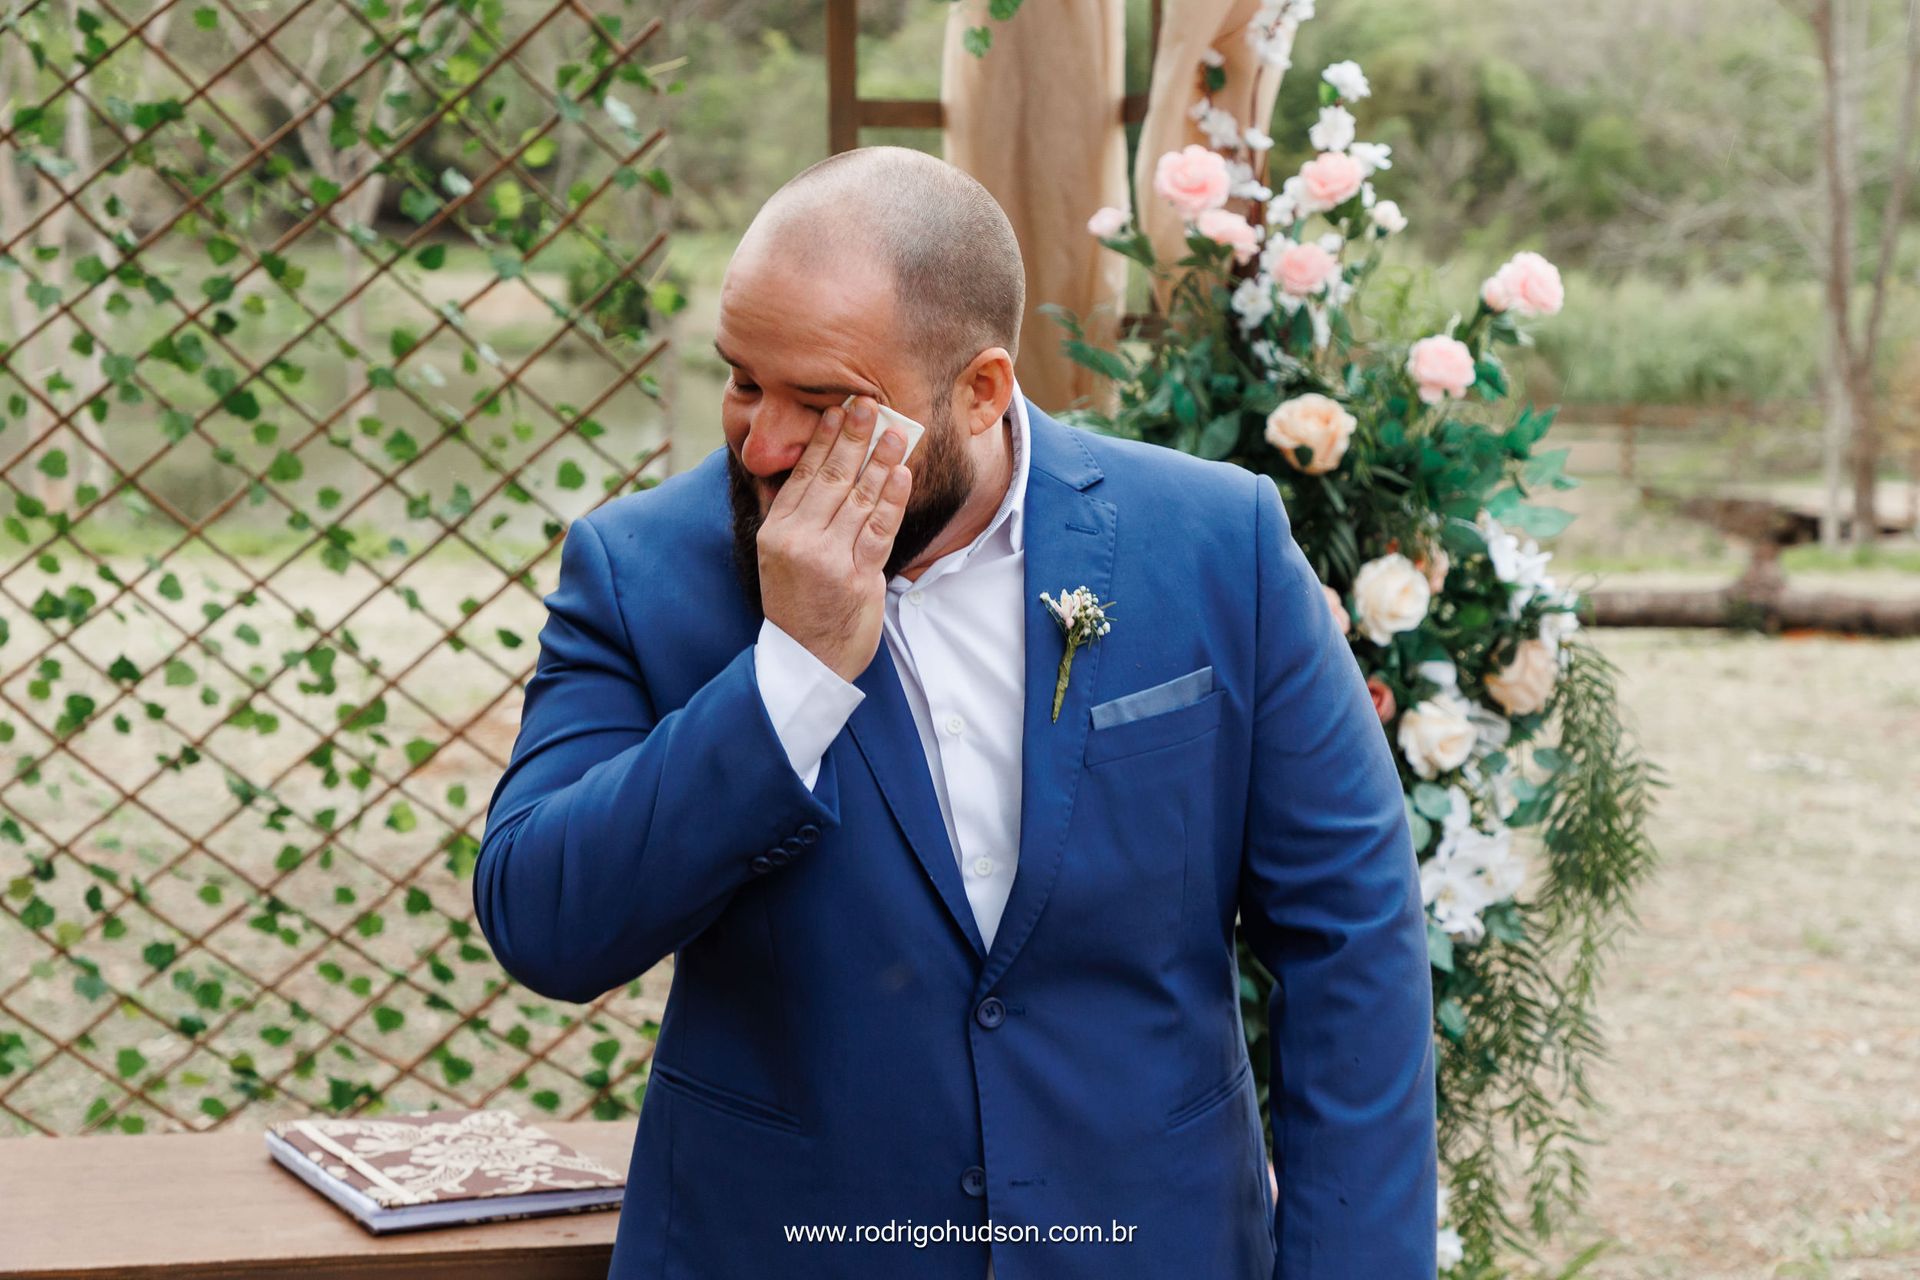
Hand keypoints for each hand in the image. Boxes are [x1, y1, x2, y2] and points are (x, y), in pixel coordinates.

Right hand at [756, 396, 913, 682]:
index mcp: (776, 532)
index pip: (803, 475)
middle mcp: (799, 542)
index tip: (839, 411)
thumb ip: (792, 516)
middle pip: (831, 478)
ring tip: (896, 432)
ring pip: (859, 499)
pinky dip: (893, 500)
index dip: (823, 440)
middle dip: (853, 438)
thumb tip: (806, 469)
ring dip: (880, 461)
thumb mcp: (778, 558)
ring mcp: (828, 560)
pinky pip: (880, 530)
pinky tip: (902, 475)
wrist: (806, 661)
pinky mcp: (857, 578)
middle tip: (869, 405)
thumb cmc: (797, 605)